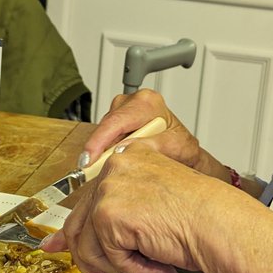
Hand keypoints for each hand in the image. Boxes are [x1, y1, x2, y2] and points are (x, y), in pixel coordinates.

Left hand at [42, 139, 223, 272]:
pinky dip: (135, 270)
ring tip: (149, 265)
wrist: (219, 224)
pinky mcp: (109, 214)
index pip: (87, 196)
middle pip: (78, 223)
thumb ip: (116, 214)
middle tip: (106, 271)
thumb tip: (71, 240)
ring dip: (118, 266)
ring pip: (90, 247)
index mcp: (128, 159)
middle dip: (88, 255)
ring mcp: (109, 189)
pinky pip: (110, 259)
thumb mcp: (152, 206)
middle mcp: (114, 168)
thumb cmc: (202, 217)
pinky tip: (159, 264)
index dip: (72, 229)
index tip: (59, 244)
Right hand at [80, 89, 228, 181]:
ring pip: (103, 132)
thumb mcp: (177, 146)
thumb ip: (155, 144)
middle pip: (106, 126)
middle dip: (99, 149)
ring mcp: (124, 109)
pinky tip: (112, 160)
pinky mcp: (117, 118)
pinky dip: (105, 150)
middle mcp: (134, 101)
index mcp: (147, 103)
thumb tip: (128, 147)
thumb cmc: (182, 147)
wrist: (183, 151)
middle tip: (94, 171)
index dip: (98, 141)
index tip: (89, 159)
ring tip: (110, 167)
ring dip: (103, 151)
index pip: (116, 121)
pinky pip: (104, 135)